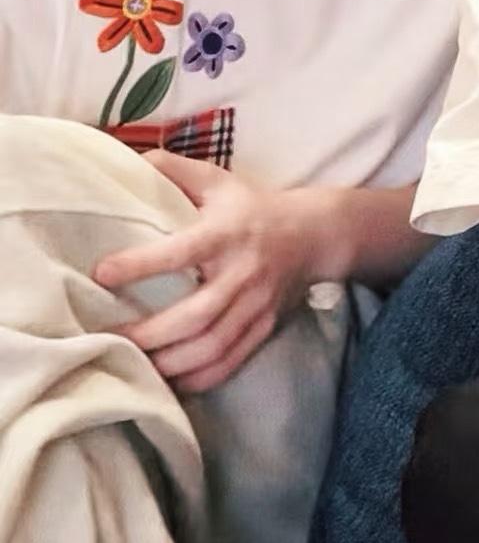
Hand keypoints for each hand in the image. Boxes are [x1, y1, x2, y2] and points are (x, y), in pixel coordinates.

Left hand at [94, 151, 319, 392]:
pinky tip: (171, 379)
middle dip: (151, 333)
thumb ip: (174, 170)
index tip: (101, 272)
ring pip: (212, 346)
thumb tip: (129, 163)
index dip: (140, 265)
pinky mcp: (264, 327)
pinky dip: (199, 378)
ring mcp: (256, 304)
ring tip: (135, 363)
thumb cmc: (253, 206)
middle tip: (110, 336)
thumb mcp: (218, 180)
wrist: (313, 233)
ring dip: (170, 362)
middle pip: (196, 315)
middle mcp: (242, 272)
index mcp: (227, 232)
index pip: (181, 252)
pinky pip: (230, 362)